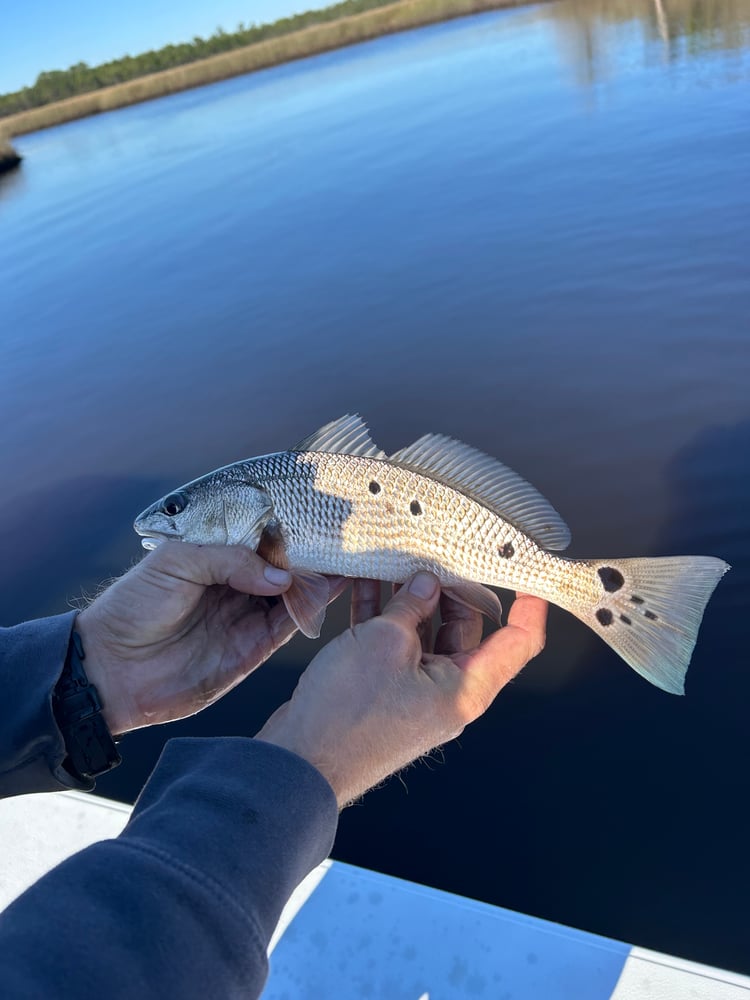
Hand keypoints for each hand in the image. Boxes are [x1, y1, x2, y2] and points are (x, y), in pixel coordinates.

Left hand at [76, 543, 342, 735]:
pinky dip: (311, 607)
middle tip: (343, 534)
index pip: (260, 539)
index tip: (315, 514)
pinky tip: (331, 588)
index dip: (287, 529)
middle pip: (283, 566)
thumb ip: (229, 559)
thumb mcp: (175, 562)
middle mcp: (233, 586)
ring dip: (318, 578)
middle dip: (311, 551)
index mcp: (213, 559)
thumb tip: (279, 576)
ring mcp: (245, 617)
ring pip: (293, 593)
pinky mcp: (252, 649)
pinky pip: (289, 625)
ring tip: (346, 557)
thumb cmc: (131, 609)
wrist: (110, 670)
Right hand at [256, 573, 547, 805]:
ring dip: (409, 598)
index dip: (529, 610)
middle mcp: (446, 691)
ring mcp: (413, 691)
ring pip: (423, 633)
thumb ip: (411, 607)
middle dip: (450, 589)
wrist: (301, 760)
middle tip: (435, 553)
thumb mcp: (384, 642)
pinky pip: (392, 644)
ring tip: (396, 559)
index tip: (529, 579)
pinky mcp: (383, 689)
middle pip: (465, 630)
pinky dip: (382, 614)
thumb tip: (426, 584)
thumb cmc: (348, 716)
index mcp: (465, 688)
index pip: (517, 644)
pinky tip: (367, 583)